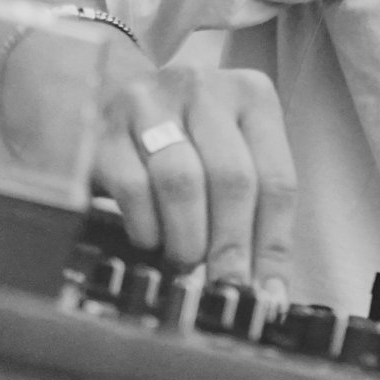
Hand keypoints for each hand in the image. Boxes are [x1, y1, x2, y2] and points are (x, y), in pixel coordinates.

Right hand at [92, 38, 298, 297]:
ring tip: (187, 263)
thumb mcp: (228, 152)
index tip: (267, 292)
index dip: (274, 244)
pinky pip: (132, 187)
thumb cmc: (184, 135)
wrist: (108, 91)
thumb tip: (267, 287)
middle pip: (232, 179)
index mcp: (251, 95)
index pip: (277, 179)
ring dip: (188, 237)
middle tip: (226, 286)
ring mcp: (149, 102)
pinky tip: (151, 240)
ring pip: (182, 182)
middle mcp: (203, 87)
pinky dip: (147, 226)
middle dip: (231, 245)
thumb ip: (253, 207)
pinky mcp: (103, 127)